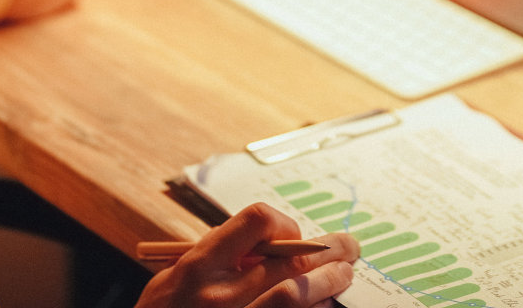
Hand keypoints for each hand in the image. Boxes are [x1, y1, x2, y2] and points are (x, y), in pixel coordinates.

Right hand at [134, 204, 357, 307]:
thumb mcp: (173, 278)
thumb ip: (214, 257)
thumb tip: (263, 242)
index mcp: (198, 267)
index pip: (255, 222)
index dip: (282, 224)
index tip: (291, 233)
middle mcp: (221, 296)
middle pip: (288, 262)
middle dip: (325, 252)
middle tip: (348, 247)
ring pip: (296, 296)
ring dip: (327, 283)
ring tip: (345, 274)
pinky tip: (324, 305)